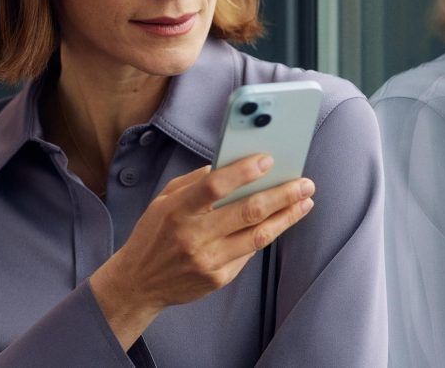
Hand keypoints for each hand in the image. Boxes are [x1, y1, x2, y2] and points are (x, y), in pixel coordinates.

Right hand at [90, 154, 315, 347]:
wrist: (139, 283)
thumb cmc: (154, 234)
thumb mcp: (164, 200)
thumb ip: (195, 182)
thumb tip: (232, 165)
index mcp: (177, 210)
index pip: (215, 187)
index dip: (244, 172)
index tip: (269, 160)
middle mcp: (193, 236)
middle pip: (247, 212)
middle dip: (282, 195)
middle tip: (305, 183)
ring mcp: (208, 260)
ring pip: (258, 236)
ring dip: (286, 217)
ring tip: (304, 202)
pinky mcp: (218, 279)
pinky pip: (249, 253)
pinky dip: (266, 234)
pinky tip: (279, 222)